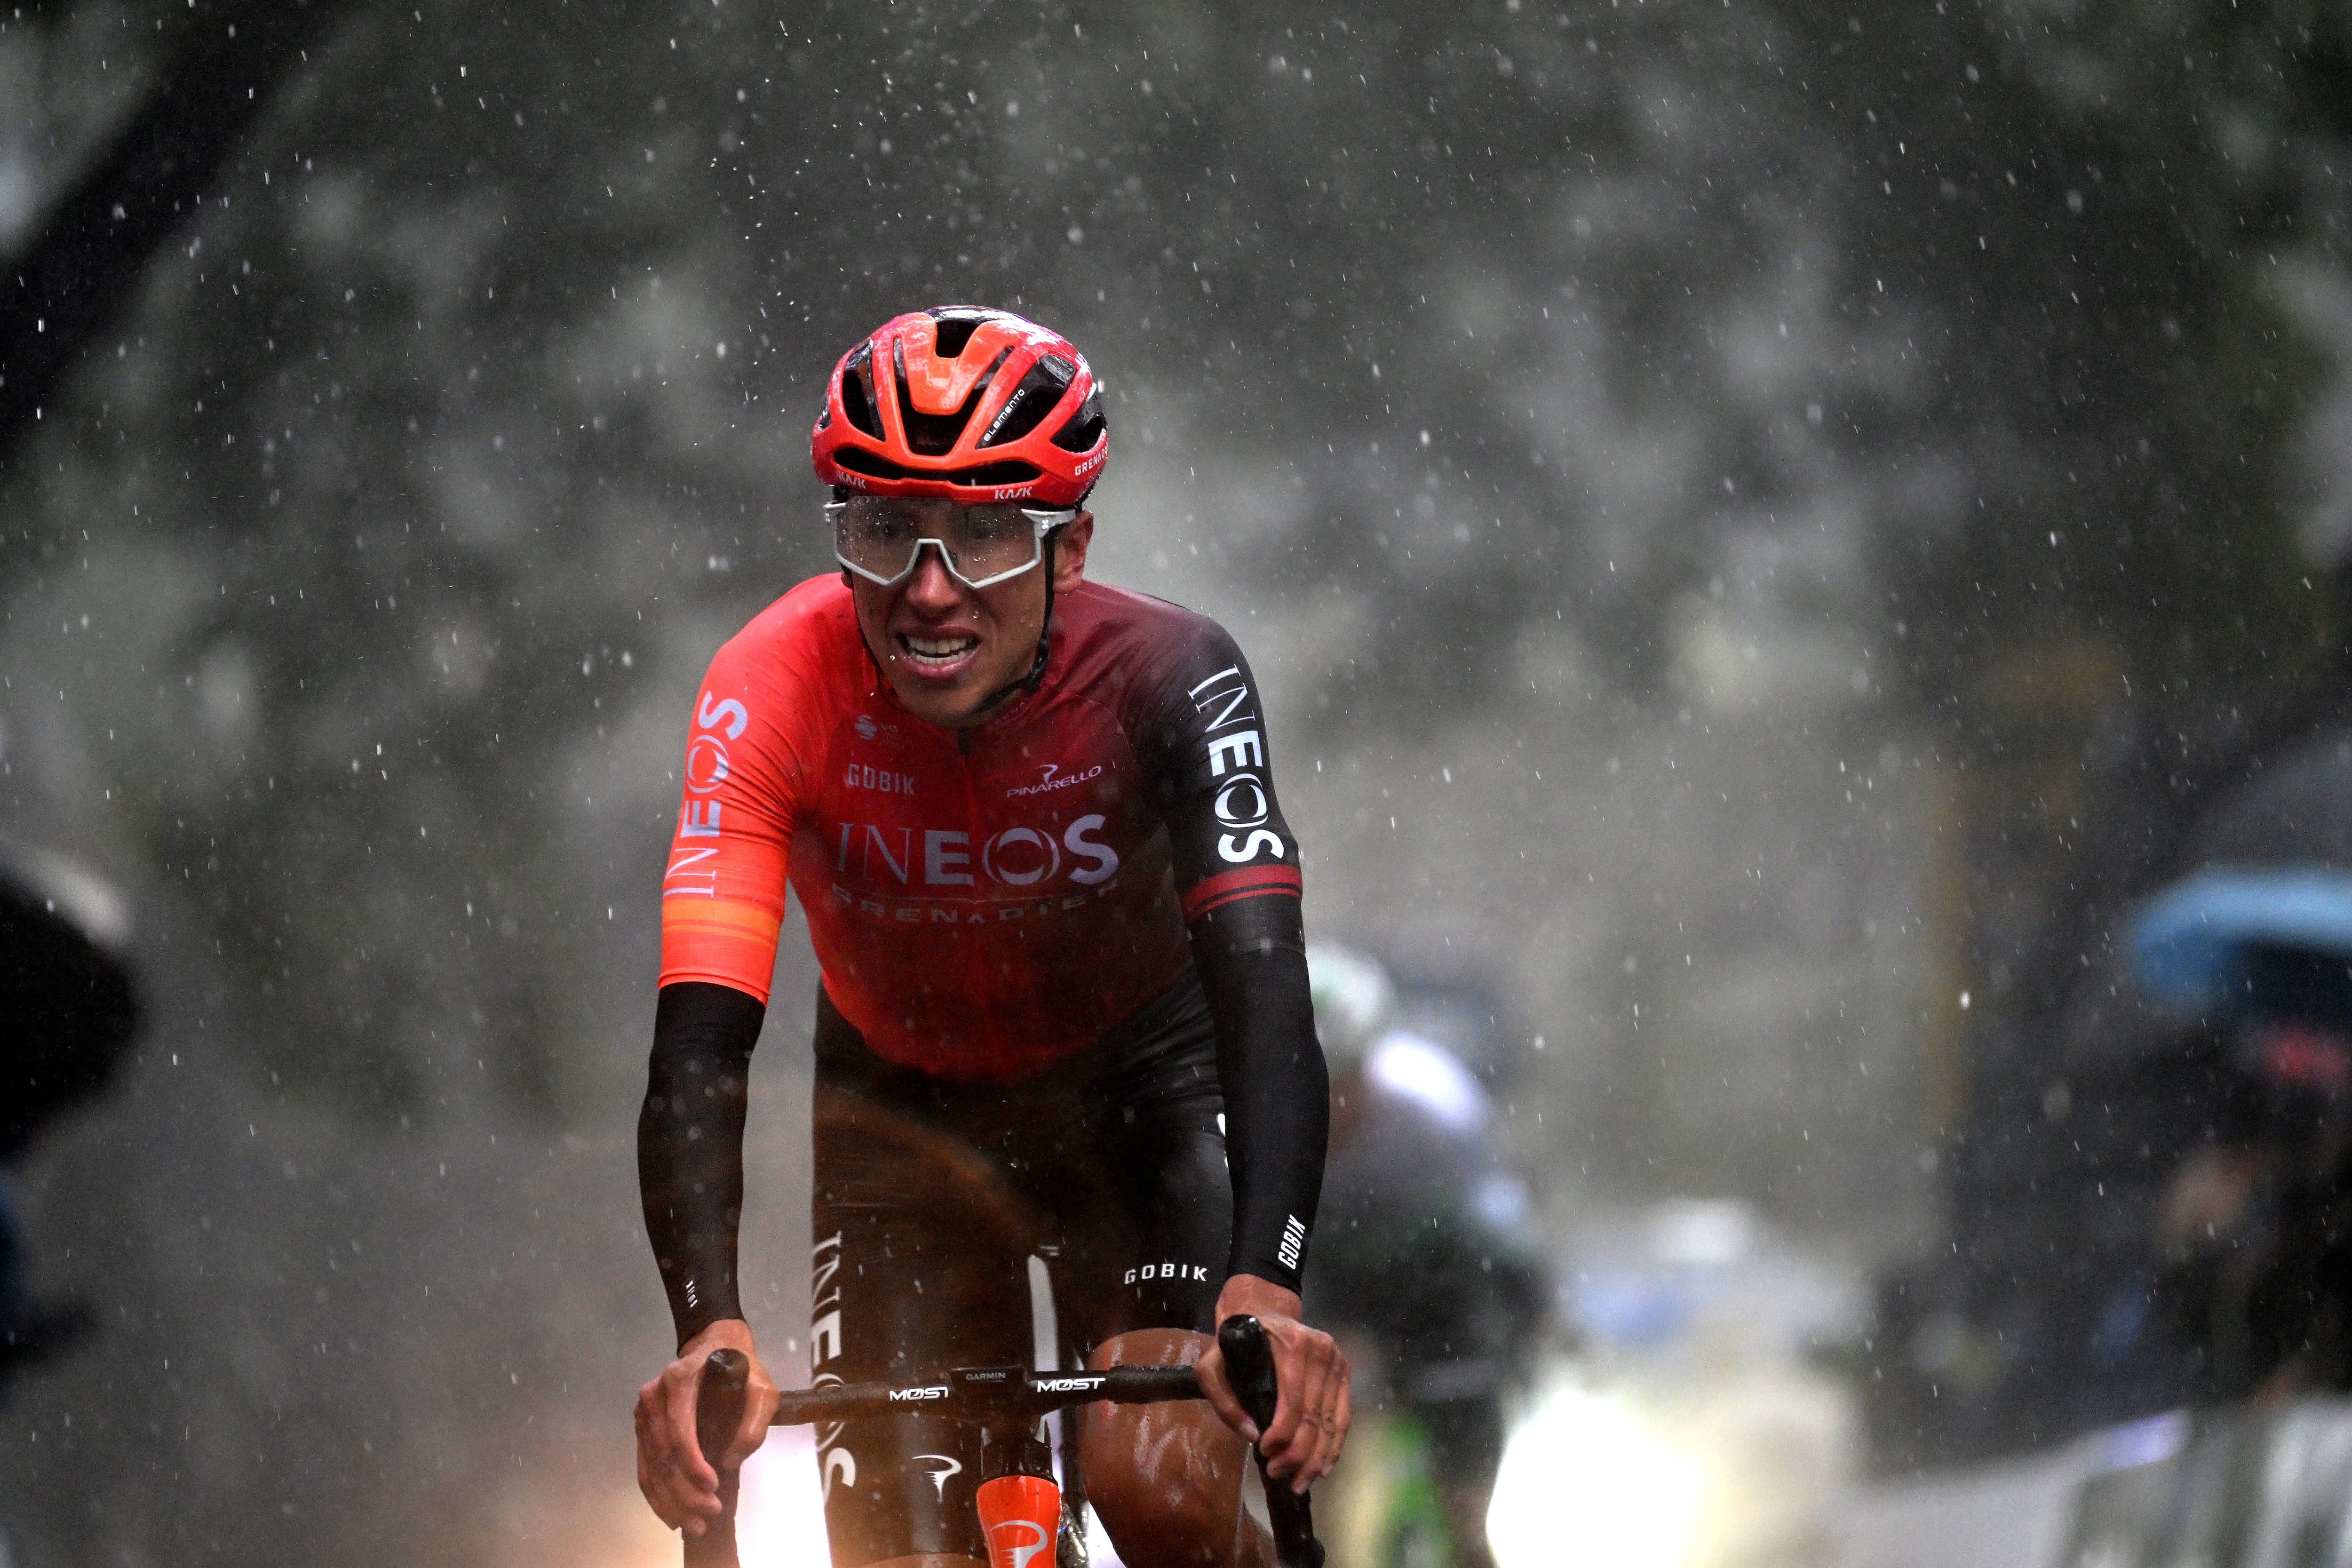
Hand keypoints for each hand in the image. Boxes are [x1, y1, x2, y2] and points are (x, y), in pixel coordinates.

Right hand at [634, 1319, 778, 1534]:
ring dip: (670, 1500)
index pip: (679, 1432)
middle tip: (709, 1513)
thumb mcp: (762, 1389)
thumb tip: (730, 1460)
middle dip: (684, 1491)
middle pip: (663, 1455)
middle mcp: (653, 1396)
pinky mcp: (642, 1428)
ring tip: (694, 1523)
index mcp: (678, 1380)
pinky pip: (644, 1466)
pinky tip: (672, 1514)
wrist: (715, 1345)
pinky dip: (656, 1494)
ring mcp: (643, 1413)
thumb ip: (754, 1423)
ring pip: (651, 1466)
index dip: (693, 1465)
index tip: (713, 1486)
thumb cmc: (740, 1366)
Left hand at [1193, 1274, 1350, 1491]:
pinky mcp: (1344, 1373)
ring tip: (1299, 1482)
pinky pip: (1343, 1417)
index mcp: (1293, 1345)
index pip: (1293, 1402)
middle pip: (1315, 1417)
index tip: (1265, 1453)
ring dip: (1317, 1459)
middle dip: (1298, 1454)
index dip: (1281, 1435)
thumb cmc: (1236, 1340)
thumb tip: (1251, 1435)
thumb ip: (1222, 1399)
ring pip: (1332, 1422)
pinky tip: (1323, 1468)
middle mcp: (1322, 1351)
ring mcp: (1337, 1362)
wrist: (1263, 1310)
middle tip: (1278, 1474)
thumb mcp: (1212, 1363)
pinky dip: (1334, 1446)